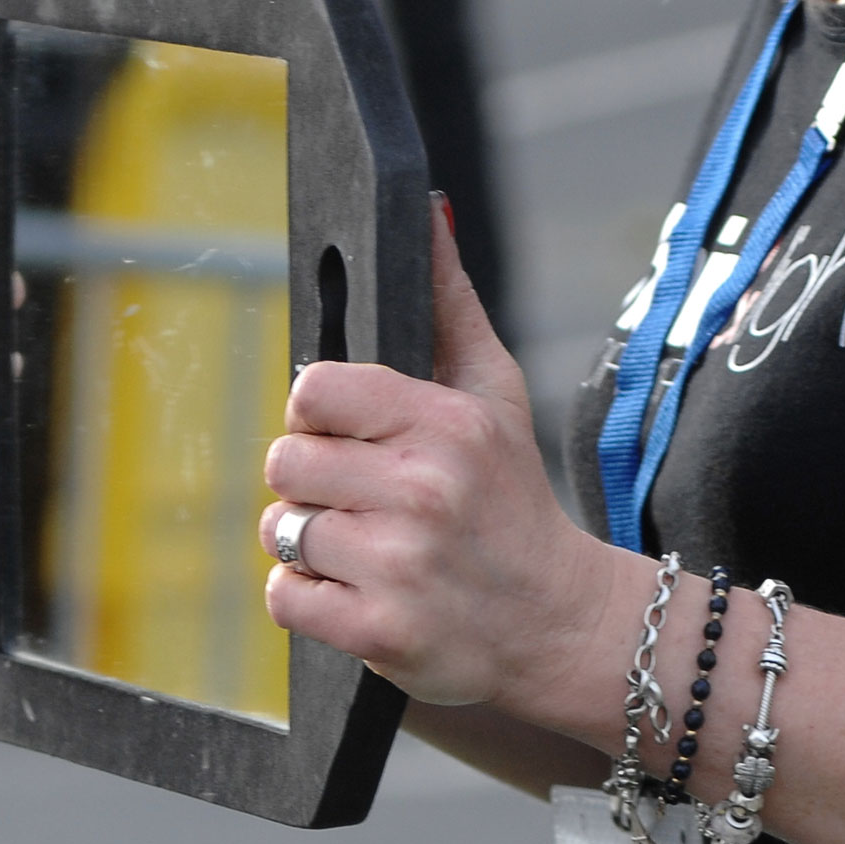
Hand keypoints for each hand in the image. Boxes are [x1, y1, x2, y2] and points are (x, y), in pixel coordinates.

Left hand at [259, 201, 625, 708]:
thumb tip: (428, 211)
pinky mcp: (377, 631)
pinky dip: (309, 597)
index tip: (349, 434)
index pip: (313, 390)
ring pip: (281, 529)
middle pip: (286, 461)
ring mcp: (398, 565)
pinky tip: (359, 589)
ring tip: (367, 546)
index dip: (318, 413)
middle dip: (315, 481)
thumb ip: (450, 304)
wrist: (563, 625)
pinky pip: (285, 596)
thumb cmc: (515, 501)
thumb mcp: (497, 395)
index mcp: (445, 425)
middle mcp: (421, 492)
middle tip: (365, 498)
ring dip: (310, 541)